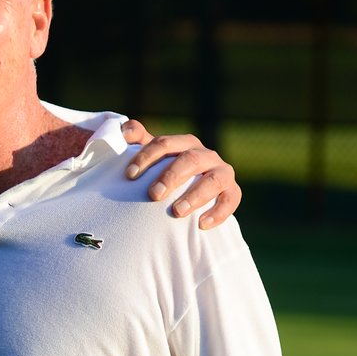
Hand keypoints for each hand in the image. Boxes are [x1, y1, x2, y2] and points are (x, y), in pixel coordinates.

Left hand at [120, 122, 240, 228]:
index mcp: (184, 144)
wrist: (196, 194)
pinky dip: (219, 212)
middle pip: (190, 159)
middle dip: (171, 176)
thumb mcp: (154, 159)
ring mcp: (221, 172)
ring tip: (177, 211)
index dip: (146, 157)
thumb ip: (140, 143)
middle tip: (154, 194)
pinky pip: (231, 199)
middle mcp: (206, 154)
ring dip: (196, 195)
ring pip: (213, 180)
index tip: (130, 175)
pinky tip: (201, 224)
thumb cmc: (167, 175)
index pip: (165, 144)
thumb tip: (124, 131)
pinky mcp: (232, 191)